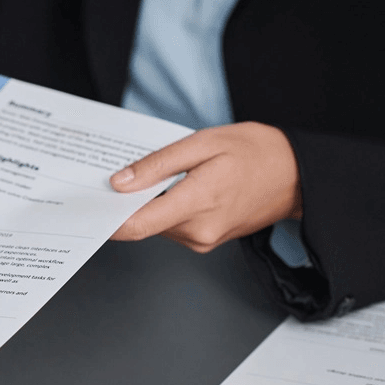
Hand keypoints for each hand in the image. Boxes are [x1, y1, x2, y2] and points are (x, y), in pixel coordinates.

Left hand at [109, 122, 301, 251]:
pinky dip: (166, 209)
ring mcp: (203, 239)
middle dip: (128, 204)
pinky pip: (173, 226)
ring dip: (150, 205)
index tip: (87, 209)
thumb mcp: (203, 144)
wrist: (297, 175)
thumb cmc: (255, 152)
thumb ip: (158, 165)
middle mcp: (198, 230)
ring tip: (159, 176)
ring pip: (157, 226)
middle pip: (144, 224)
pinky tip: (175, 188)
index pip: (138, 225)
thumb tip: (120, 183)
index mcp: (198, 203)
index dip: (107, 220)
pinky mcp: (206, 240)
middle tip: (118, 177)